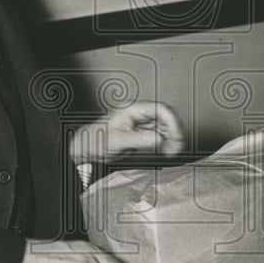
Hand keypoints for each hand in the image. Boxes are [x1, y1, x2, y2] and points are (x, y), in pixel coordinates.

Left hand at [70, 100, 184, 164]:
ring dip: (171, 140)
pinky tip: (165, 152)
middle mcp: (138, 114)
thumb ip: (140, 139)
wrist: (86, 148)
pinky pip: (159, 136)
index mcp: (133, 109)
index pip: (161, 109)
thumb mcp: (118, 141)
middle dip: (174, 133)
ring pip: (164, 128)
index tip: (177, 137)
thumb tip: (159, 138)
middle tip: (176, 148)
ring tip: (170, 153)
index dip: (172, 122)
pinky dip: (165, 144)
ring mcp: (140, 124)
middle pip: (166, 118)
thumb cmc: (95, 140)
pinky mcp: (141, 134)